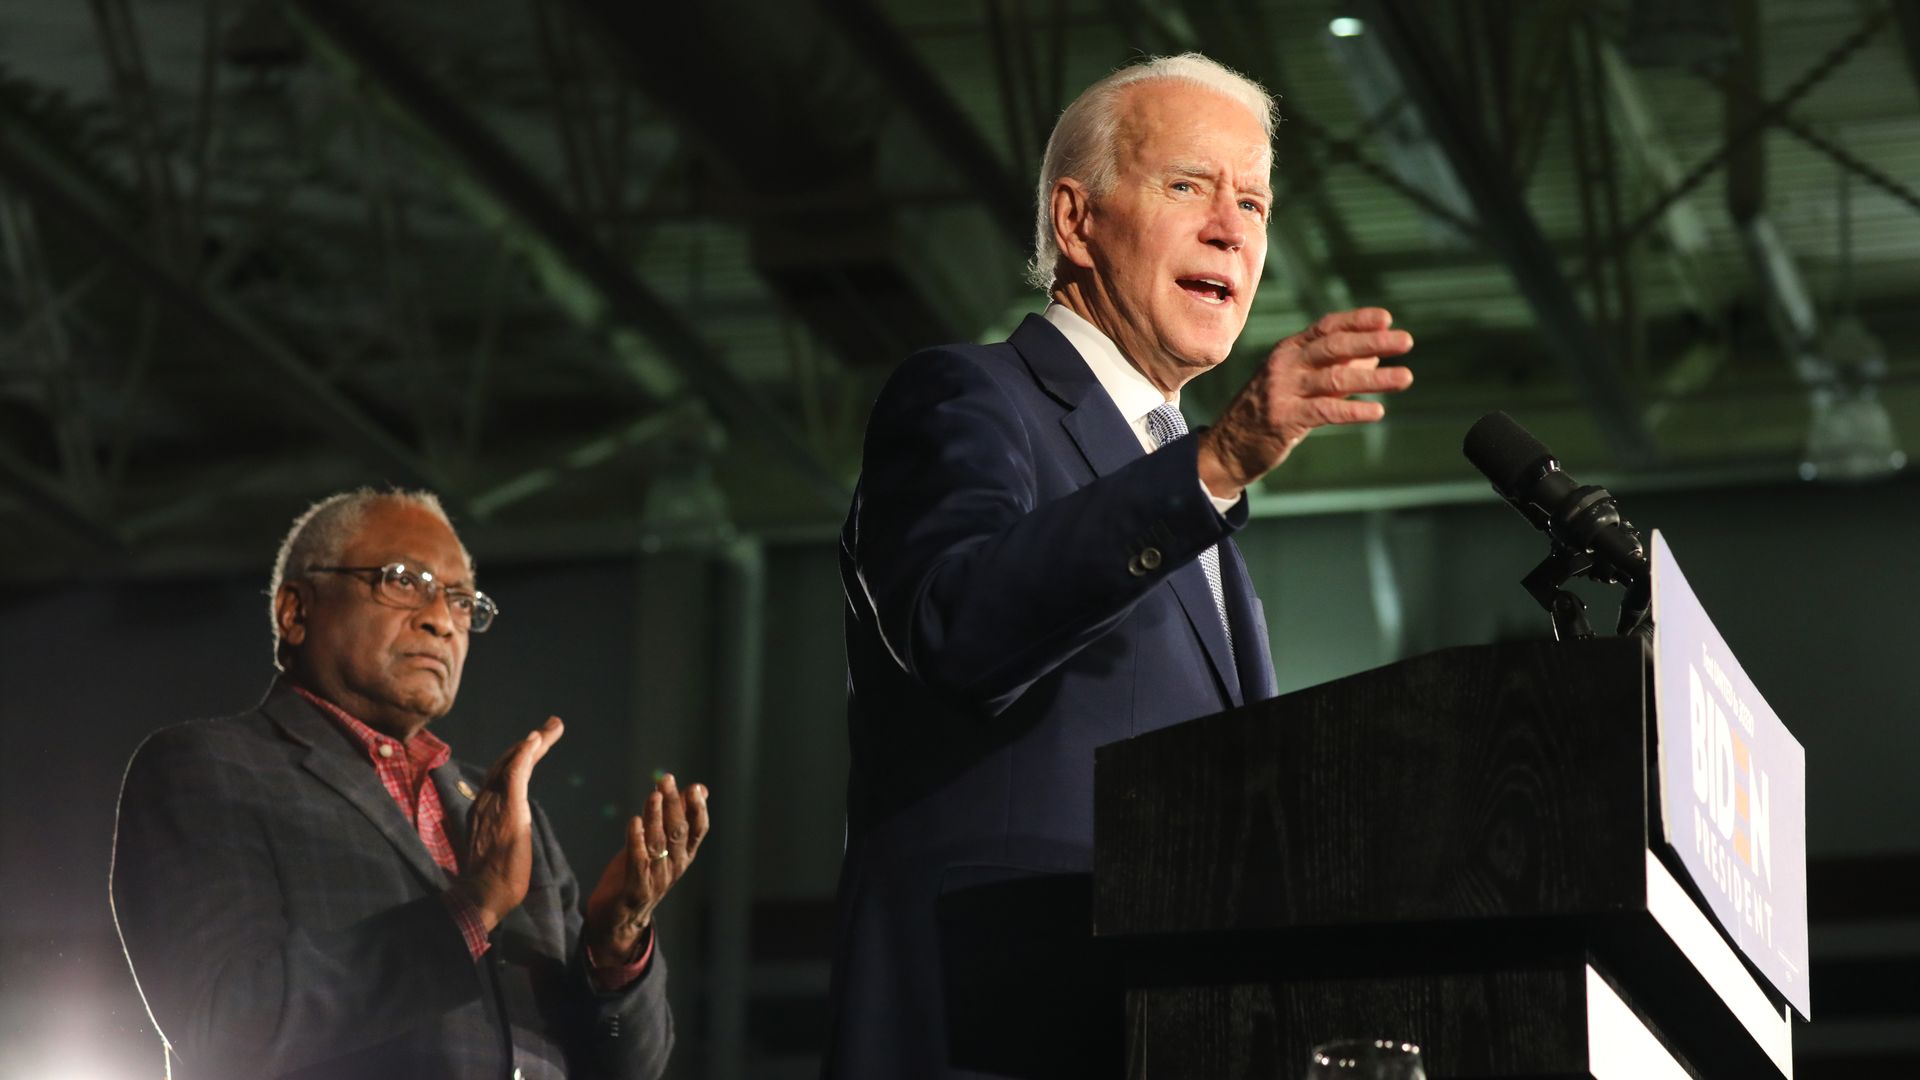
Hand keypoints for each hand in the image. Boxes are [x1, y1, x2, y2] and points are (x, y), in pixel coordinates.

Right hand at [450, 717, 563, 931]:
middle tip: (551, 726)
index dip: (519, 757)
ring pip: (514, 761)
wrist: (485, 894)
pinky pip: (515, 773)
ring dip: (535, 741)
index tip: (536, 744)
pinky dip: (524, 753)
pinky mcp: (508, 807)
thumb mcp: (497, 849)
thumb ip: (502, 833)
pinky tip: (535, 739)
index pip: (501, 775)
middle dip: (530, 743)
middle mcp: (484, 800)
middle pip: (507, 762)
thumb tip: (511, 833)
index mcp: (482, 809)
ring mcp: (494, 802)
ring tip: (554, 725)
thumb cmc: (493, 880)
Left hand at [585, 772, 710, 961]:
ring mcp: (656, 879)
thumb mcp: (661, 844)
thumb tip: (700, 788)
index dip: (698, 809)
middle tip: (666, 780)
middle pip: (678, 832)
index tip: (694, 788)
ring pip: (659, 844)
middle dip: (674, 805)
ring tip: (653, 795)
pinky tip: (634, 822)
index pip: (698, 831)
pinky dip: (636, 842)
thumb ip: (678, 817)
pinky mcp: (636, 890)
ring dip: (656, 818)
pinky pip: (638, 863)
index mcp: (683, 856)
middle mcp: (674, 867)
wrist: (618, 920)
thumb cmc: (640, 875)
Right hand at [1197, 307, 1414, 498]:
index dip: (1358, 320)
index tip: (1388, 318)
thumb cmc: (1272, 411)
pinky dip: (1353, 409)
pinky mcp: (1284, 418)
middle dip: (1373, 341)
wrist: (1229, 447)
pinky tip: (1377, 411)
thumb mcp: (1301, 383)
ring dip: (1374, 378)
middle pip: (1334, 346)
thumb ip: (1335, 367)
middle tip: (1407, 341)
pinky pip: (1325, 411)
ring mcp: (1282, 390)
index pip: (1327, 327)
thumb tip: (1376, 351)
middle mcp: (1285, 364)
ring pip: (1335, 378)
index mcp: (1289, 350)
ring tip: (1405, 378)